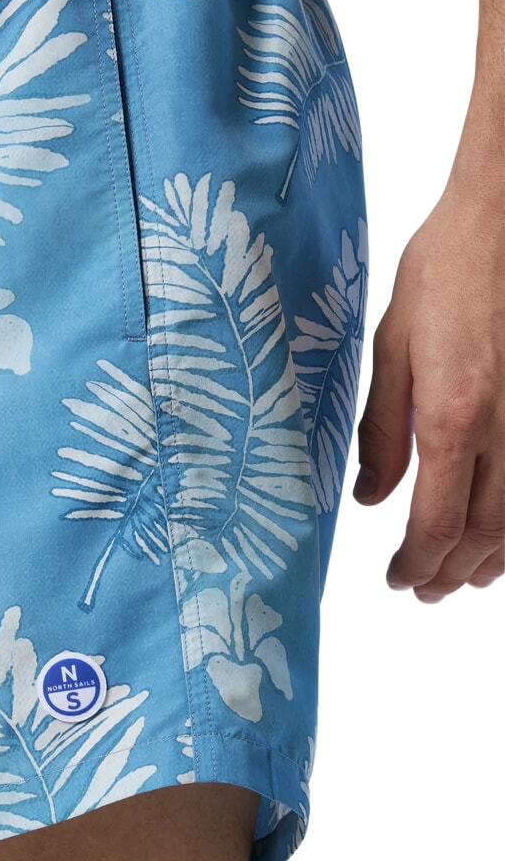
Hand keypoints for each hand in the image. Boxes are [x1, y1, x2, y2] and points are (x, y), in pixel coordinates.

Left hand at [352, 180, 504, 601]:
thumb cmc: (446, 270)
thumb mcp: (393, 348)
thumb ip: (382, 430)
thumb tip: (369, 496)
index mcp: (453, 419)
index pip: (435, 524)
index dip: (415, 563)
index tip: (397, 579)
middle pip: (482, 535)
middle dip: (448, 573)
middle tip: (423, 590)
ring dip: (490, 561)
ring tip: (460, 579)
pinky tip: (504, 539)